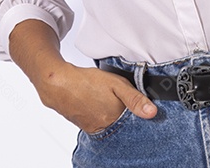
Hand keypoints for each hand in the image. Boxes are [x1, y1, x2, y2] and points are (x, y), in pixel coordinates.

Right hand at [36, 63, 156, 133]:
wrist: (58, 83)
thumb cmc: (87, 81)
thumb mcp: (117, 84)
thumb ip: (135, 99)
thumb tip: (152, 113)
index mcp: (113, 118)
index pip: (133, 121)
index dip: (138, 112)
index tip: (140, 105)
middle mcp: (102, 127)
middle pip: (122, 123)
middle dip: (126, 113)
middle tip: (119, 98)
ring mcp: (92, 127)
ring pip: (110, 123)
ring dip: (113, 113)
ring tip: (108, 99)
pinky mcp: (83, 125)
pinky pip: (99, 122)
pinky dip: (103, 114)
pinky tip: (100, 103)